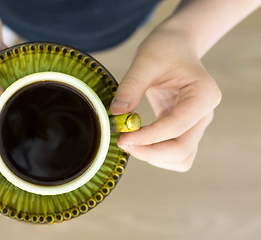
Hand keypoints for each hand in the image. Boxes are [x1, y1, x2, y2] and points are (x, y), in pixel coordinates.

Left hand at [110, 27, 221, 171]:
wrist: (176, 46)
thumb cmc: (165, 49)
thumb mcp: (145, 61)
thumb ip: (131, 87)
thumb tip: (116, 115)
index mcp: (203, 94)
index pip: (176, 126)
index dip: (148, 137)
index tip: (123, 137)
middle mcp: (204, 114)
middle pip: (182, 150)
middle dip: (150, 152)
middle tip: (123, 142)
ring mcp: (197, 124)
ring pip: (181, 158)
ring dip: (154, 156)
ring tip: (130, 141)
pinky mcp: (185, 129)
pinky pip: (175, 153)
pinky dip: (157, 154)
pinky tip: (139, 140)